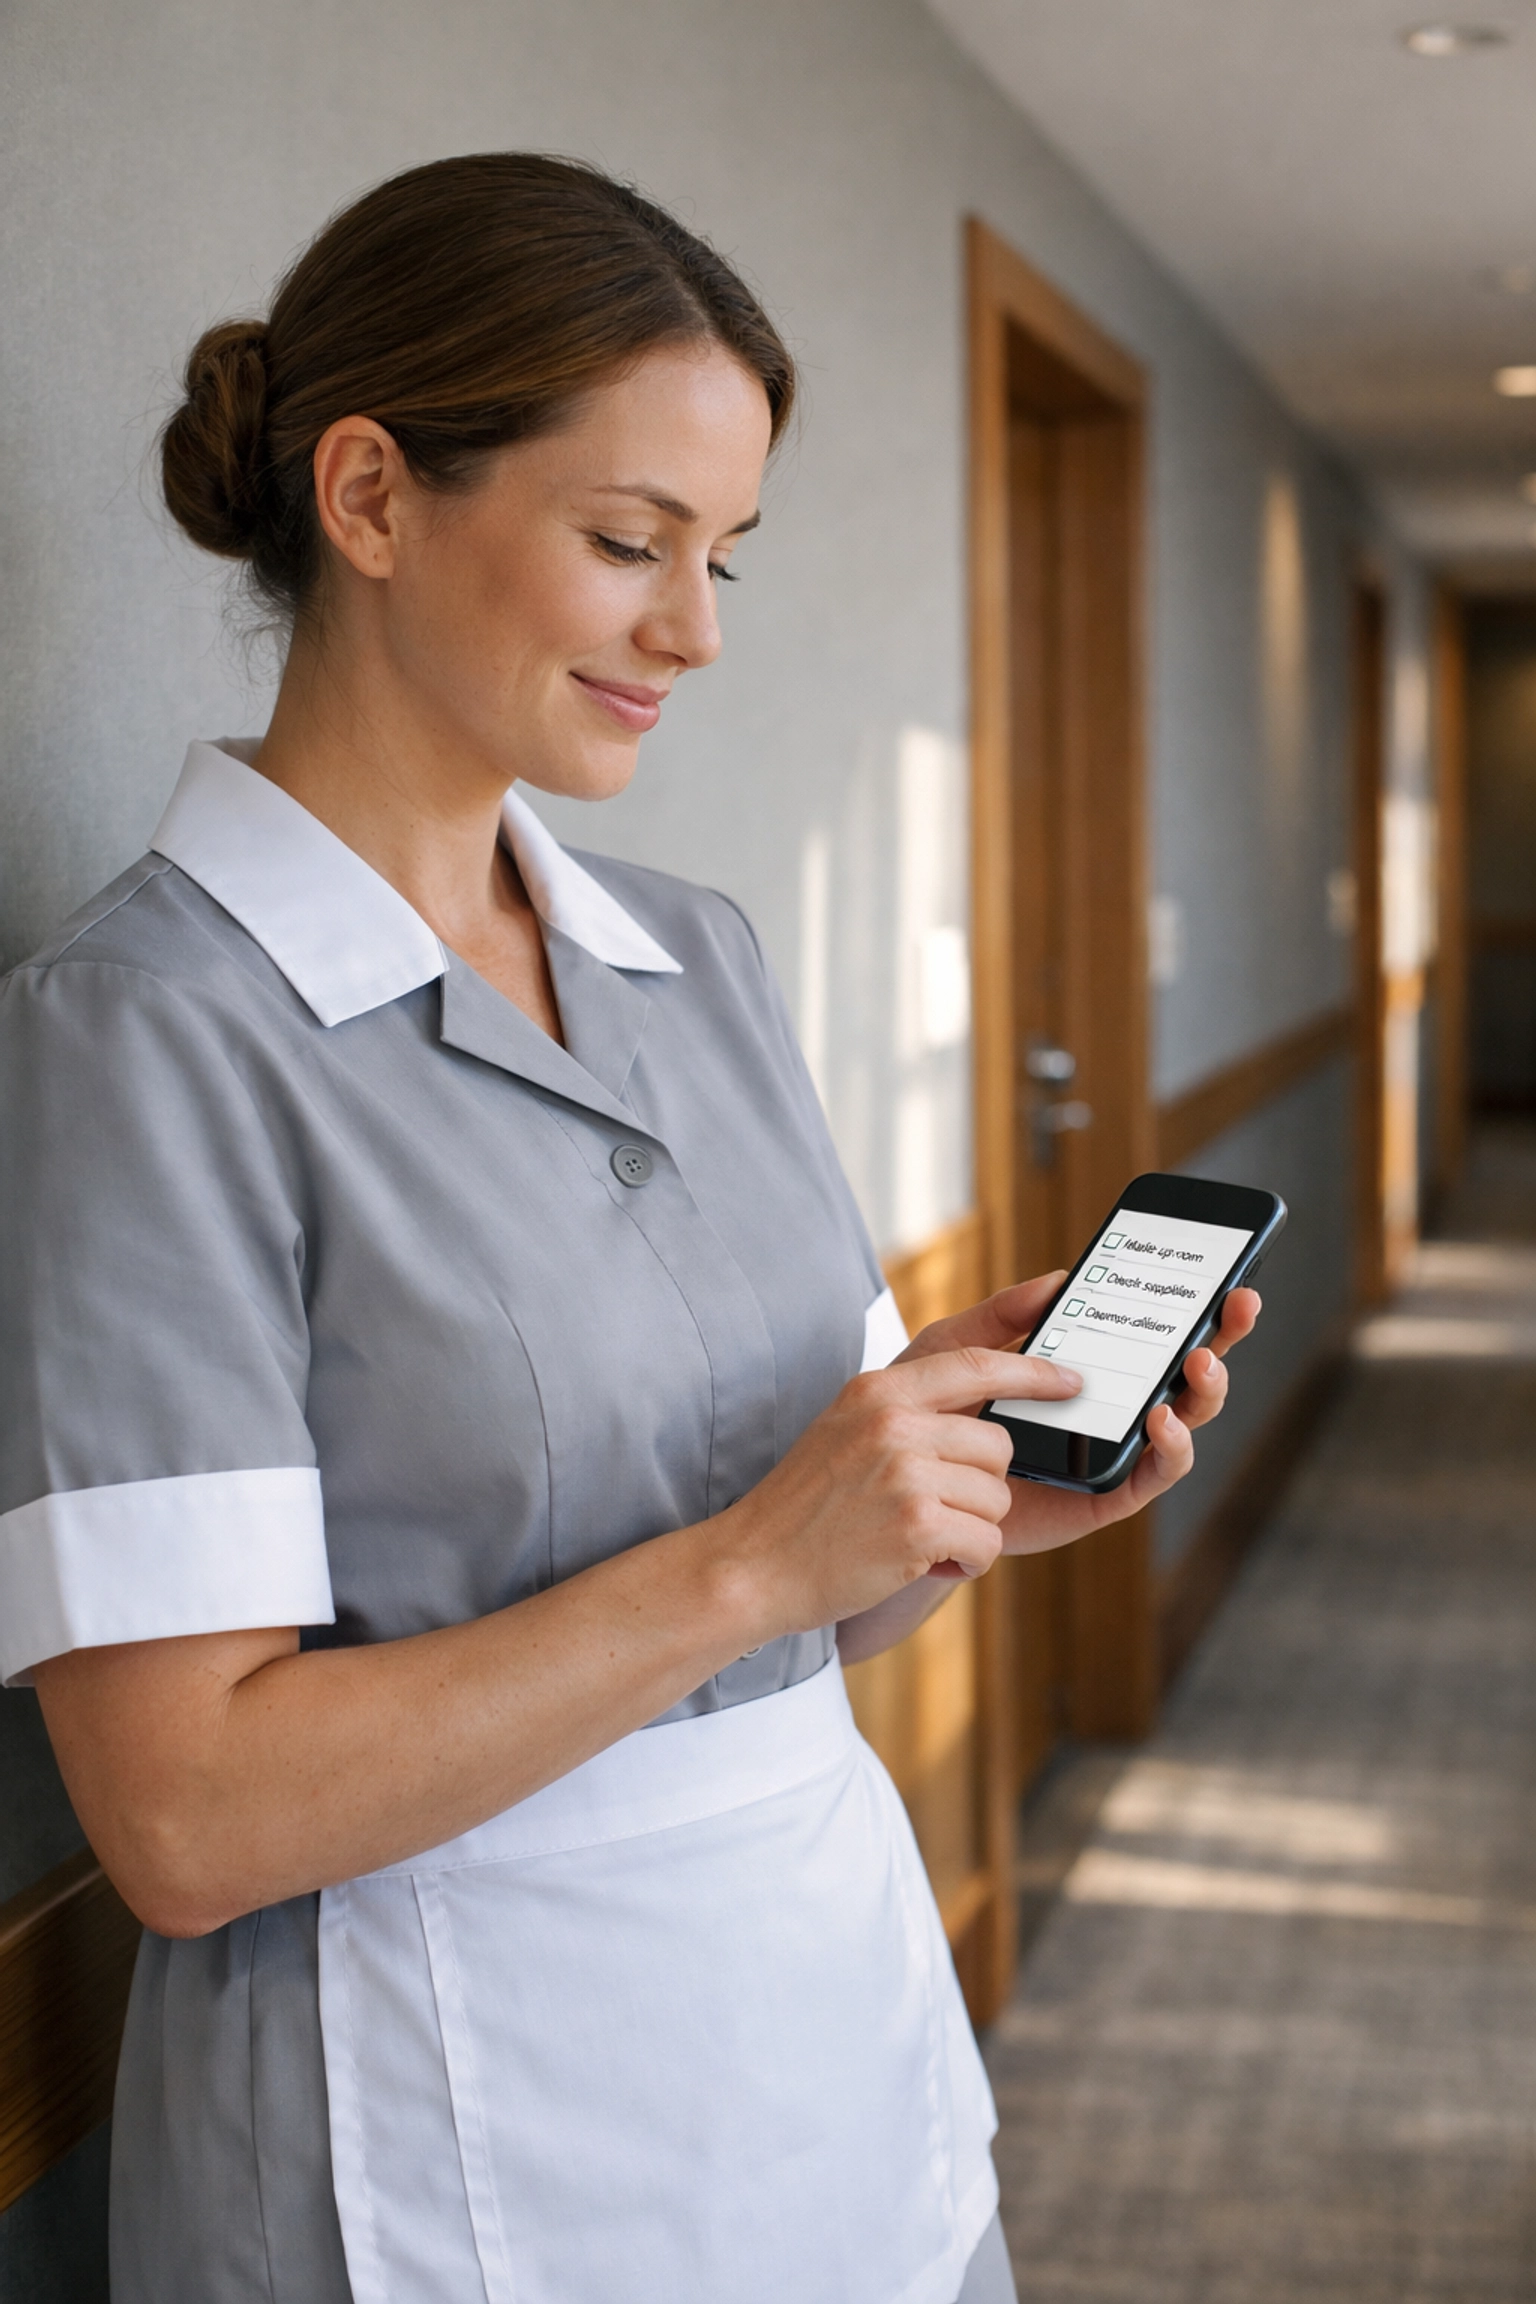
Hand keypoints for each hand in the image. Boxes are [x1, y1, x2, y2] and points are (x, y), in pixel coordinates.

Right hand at [719, 1340, 1082, 1635]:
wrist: (753, 1566)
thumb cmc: (807, 1505)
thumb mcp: (847, 1427)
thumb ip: (906, 1407)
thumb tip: (981, 1405)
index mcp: (879, 1390)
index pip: (976, 1364)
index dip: (1032, 1372)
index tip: (1069, 1381)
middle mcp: (894, 1423)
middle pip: (999, 1446)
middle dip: (983, 1486)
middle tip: (935, 1509)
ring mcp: (905, 1473)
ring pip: (998, 1498)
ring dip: (971, 1529)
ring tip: (917, 1538)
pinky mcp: (917, 1527)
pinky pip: (987, 1542)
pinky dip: (966, 1563)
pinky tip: (922, 1563)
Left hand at [895, 1274, 1260, 1557]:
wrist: (903, 1487)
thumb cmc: (929, 1414)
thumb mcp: (957, 1350)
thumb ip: (1004, 1315)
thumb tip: (1061, 1276)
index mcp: (1084, 1366)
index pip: (1150, 1332)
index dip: (1193, 1304)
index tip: (1225, 1272)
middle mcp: (1110, 1408)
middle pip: (1184, 1371)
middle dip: (1222, 1334)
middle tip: (1238, 1302)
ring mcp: (1111, 1452)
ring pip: (1182, 1420)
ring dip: (1204, 1390)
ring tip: (1199, 1361)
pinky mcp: (1102, 1496)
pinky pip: (1150, 1475)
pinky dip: (1169, 1447)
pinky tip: (1162, 1419)